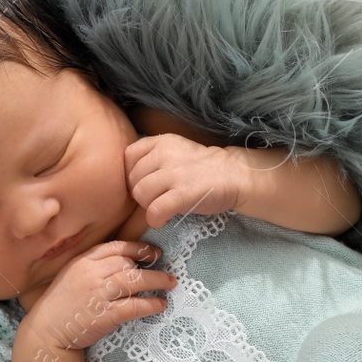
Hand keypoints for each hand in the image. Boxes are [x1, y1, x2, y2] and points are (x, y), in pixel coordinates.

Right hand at [20, 240, 176, 351]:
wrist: (46, 331)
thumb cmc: (60, 305)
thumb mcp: (72, 276)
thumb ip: (93, 268)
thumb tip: (125, 265)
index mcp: (83, 261)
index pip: (116, 247)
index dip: (139, 248)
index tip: (153, 253)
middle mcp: (91, 273)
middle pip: (128, 264)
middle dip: (150, 267)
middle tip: (166, 274)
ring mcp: (98, 294)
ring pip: (135, 280)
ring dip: (156, 281)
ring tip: (170, 283)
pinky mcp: (105, 314)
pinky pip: (134, 306)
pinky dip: (150, 305)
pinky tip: (160, 305)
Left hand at [125, 135, 250, 228]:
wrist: (234, 174)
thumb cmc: (201, 167)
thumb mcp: (175, 149)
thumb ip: (151, 156)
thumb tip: (127, 176)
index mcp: (161, 141)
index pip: (128, 157)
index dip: (131, 174)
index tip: (145, 182)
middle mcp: (165, 154)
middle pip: (132, 180)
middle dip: (140, 194)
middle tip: (157, 198)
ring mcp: (174, 174)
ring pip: (140, 195)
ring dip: (147, 206)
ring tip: (161, 208)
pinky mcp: (183, 194)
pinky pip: (154, 210)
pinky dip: (155, 219)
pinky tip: (163, 219)